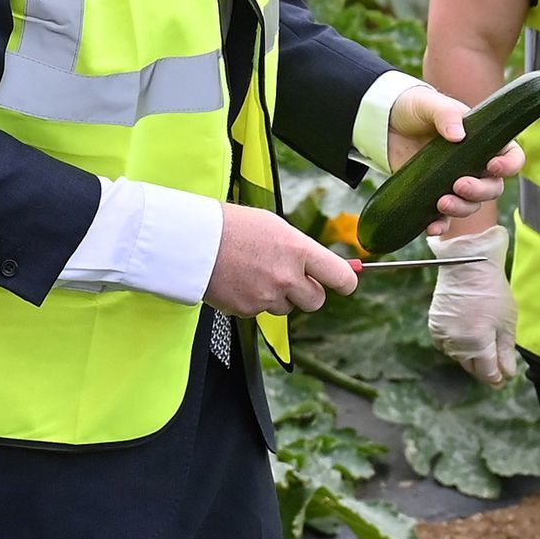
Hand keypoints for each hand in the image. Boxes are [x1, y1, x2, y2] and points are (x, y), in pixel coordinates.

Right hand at [206, 205, 358, 316]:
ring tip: (256, 273)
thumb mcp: (274, 226)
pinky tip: (240, 280)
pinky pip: (261, 312)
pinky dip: (253, 300)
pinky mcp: (248, 311)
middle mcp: (287, 277)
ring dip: (278, 296)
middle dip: (308, 292)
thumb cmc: (232, 226)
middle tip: (292, 278)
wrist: (193, 241)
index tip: (345, 282)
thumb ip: (301, 248)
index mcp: (298, 250)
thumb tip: (320, 264)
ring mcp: (267, 297)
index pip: (340, 277)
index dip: (346, 282)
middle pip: (316, 300)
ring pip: (287, 308)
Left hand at [382, 83, 523, 233]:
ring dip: (462, 208)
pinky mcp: (433, 196)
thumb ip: (446, 114)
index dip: (510, 164)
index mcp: (483, 140)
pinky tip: (432, 227)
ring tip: (442, 202)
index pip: (511, 155)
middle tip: (459, 184)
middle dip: (480, 191)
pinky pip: (444, 218)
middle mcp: (474, 165)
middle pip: (492, 187)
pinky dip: (441, 226)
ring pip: (471, 205)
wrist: (385, 124)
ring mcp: (454, 183)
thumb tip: (458, 134)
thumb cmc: (415, 108)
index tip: (493, 165)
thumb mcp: (429, 104)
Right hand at [425, 227, 515, 384]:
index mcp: (479, 342)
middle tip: (494, 360)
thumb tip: (507, 374)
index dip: (496, 378)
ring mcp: (444, 335)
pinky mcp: (434, 326)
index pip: (487, 373)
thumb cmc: (492, 291)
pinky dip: (455, 344)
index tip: (503, 378)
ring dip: (470, 355)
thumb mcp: (507, 322)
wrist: (467, 265)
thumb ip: (505, 351)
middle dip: (484, 367)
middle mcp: (458, 343)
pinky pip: (445, 345)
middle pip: (472, 368)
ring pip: (458, 357)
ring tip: (480, 338)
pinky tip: (465, 332)